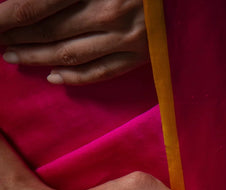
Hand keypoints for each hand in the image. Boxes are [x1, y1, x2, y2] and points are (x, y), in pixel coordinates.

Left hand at [0, 0, 148, 84]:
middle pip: (51, 31)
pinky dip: (75, 78)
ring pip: (72, 55)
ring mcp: (128, 39)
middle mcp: (110, 13)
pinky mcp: (143, 55)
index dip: (8, 17)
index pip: (37, 4)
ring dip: (38, 57)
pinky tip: (53, 78)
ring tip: (14, 57)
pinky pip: (102, 72)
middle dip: (18, 36)